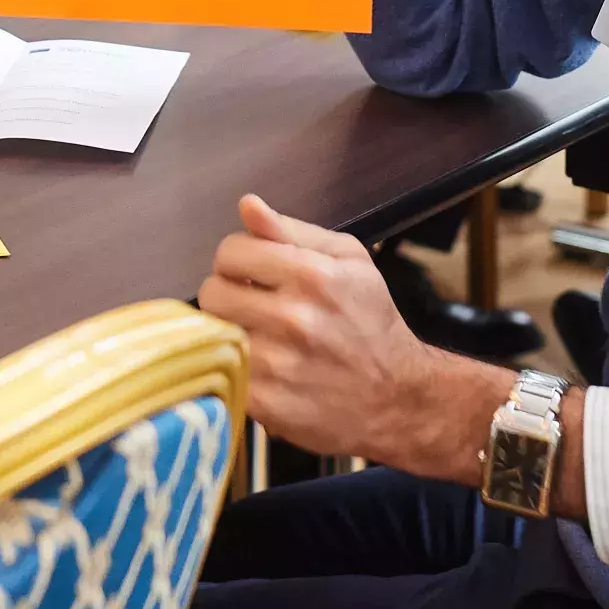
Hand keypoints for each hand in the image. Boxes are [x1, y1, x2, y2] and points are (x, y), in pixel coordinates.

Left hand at [197, 194, 503, 477]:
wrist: (396, 397)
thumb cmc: (371, 321)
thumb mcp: (348, 260)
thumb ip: (291, 230)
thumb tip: (248, 205)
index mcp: (311, 274)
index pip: (230, 252)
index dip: (239, 260)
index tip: (253, 274)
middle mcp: (292, 318)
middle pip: (212, 293)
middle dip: (229, 295)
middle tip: (253, 307)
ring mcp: (277, 365)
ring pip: (211, 334)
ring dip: (228, 333)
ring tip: (257, 337)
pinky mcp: (265, 404)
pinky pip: (222, 372)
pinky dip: (234, 368)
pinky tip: (260, 368)